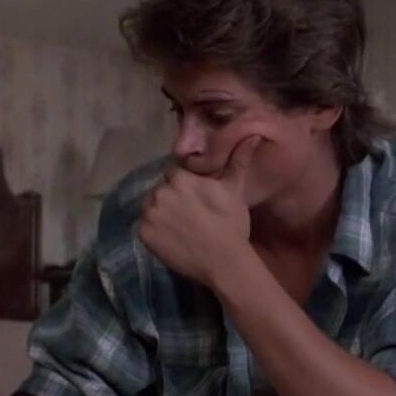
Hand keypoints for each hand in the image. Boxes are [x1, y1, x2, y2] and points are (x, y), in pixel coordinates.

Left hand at [139, 136, 259, 285]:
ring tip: (182, 226)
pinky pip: (146, 226)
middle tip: (191, 213)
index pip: (175, 173)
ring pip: (152, 206)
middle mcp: (159, 192)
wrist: (224, 261)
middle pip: (162, 189)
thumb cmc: (231, 223)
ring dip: (163, 212)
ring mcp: (149, 214)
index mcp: (179, 178)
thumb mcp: (235, 190)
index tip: (197, 197)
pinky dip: (156, 230)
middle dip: (173, 197)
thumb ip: (238, 160)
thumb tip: (252, 134)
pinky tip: (174, 237)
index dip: (186, 184)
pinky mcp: (143, 234)